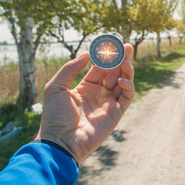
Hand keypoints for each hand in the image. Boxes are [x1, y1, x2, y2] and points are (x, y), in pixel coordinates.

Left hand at [35, 44, 134, 164]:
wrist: (61, 141)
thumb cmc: (55, 116)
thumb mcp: (55, 87)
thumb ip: (70, 69)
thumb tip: (86, 54)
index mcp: (84, 88)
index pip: (98, 68)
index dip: (104, 56)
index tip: (109, 44)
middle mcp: (98, 94)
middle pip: (113, 72)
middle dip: (120, 58)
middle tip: (126, 46)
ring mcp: (108, 103)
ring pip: (123, 81)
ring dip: (126, 69)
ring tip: (126, 59)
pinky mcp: (116, 113)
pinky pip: (127, 96)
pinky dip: (129, 85)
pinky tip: (122, 79)